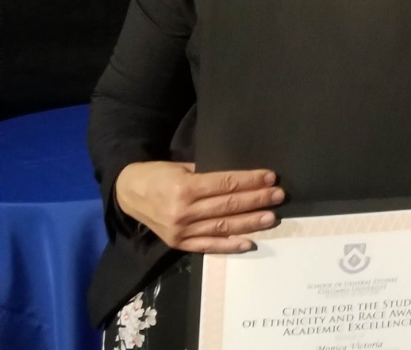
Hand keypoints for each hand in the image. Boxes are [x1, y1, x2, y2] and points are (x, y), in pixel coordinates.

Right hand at [114, 160, 283, 252]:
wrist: (128, 194)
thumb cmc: (159, 175)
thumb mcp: (181, 167)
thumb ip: (208, 174)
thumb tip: (241, 178)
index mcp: (185, 188)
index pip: (225, 185)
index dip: (250, 181)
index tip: (270, 177)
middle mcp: (184, 211)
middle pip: (228, 205)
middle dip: (257, 200)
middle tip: (279, 195)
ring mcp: (181, 231)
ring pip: (223, 226)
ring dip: (250, 222)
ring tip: (271, 217)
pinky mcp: (179, 244)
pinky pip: (208, 246)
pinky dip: (230, 245)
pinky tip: (249, 243)